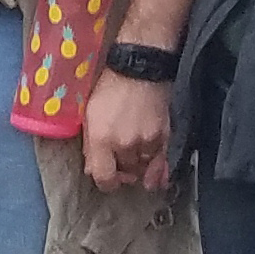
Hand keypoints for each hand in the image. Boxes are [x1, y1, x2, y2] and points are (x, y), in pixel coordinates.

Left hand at [80, 68, 171, 189]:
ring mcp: (147, 140)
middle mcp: (125, 144)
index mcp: (101, 139)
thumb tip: (92, 170)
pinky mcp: (165, 135)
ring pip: (144, 168)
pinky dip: (160, 172)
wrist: (139, 70)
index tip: (107, 180)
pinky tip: (157, 178)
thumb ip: (90, 145)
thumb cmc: (108, 89)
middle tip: (121, 167)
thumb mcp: (89, 115)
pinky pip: (164, 161)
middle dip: (122, 172)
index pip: (104, 177)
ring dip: (140, 169)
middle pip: (126, 172)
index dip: (105, 182)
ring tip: (136, 164)